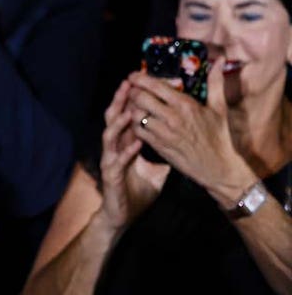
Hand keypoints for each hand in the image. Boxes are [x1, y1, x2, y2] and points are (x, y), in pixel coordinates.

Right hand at [98, 76, 169, 230]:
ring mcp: (110, 160)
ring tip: (129, 109)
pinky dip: (126, 150)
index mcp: (125, 142)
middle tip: (128, 83)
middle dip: (120, 101)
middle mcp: (115, 147)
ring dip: (119, 122)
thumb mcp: (157, 168)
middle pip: (114, 118)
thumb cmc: (138, 189)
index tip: (141, 81)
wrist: (124, 213)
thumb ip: (165, 150)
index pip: (126, 114)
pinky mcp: (111, 175)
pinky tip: (136, 142)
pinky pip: (117, 160)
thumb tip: (184, 137)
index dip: (131, 99)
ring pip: (110, 135)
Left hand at [125, 63, 256, 207]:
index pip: (155, 86)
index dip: (139, 78)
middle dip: (133, 92)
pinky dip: (133, 123)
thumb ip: (215, 83)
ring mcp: (163, 132)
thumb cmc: (218, 136)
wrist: (216, 167)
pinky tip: (137, 120)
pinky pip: (137, 130)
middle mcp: (172, 117)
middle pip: (140, 98)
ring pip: (135, 114)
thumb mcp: (219, 108)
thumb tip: (220, 60)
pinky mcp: (157, 145)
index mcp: (185, 105)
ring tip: (134, 104)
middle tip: (133, 90)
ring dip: (131, 107)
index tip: (133, 75)